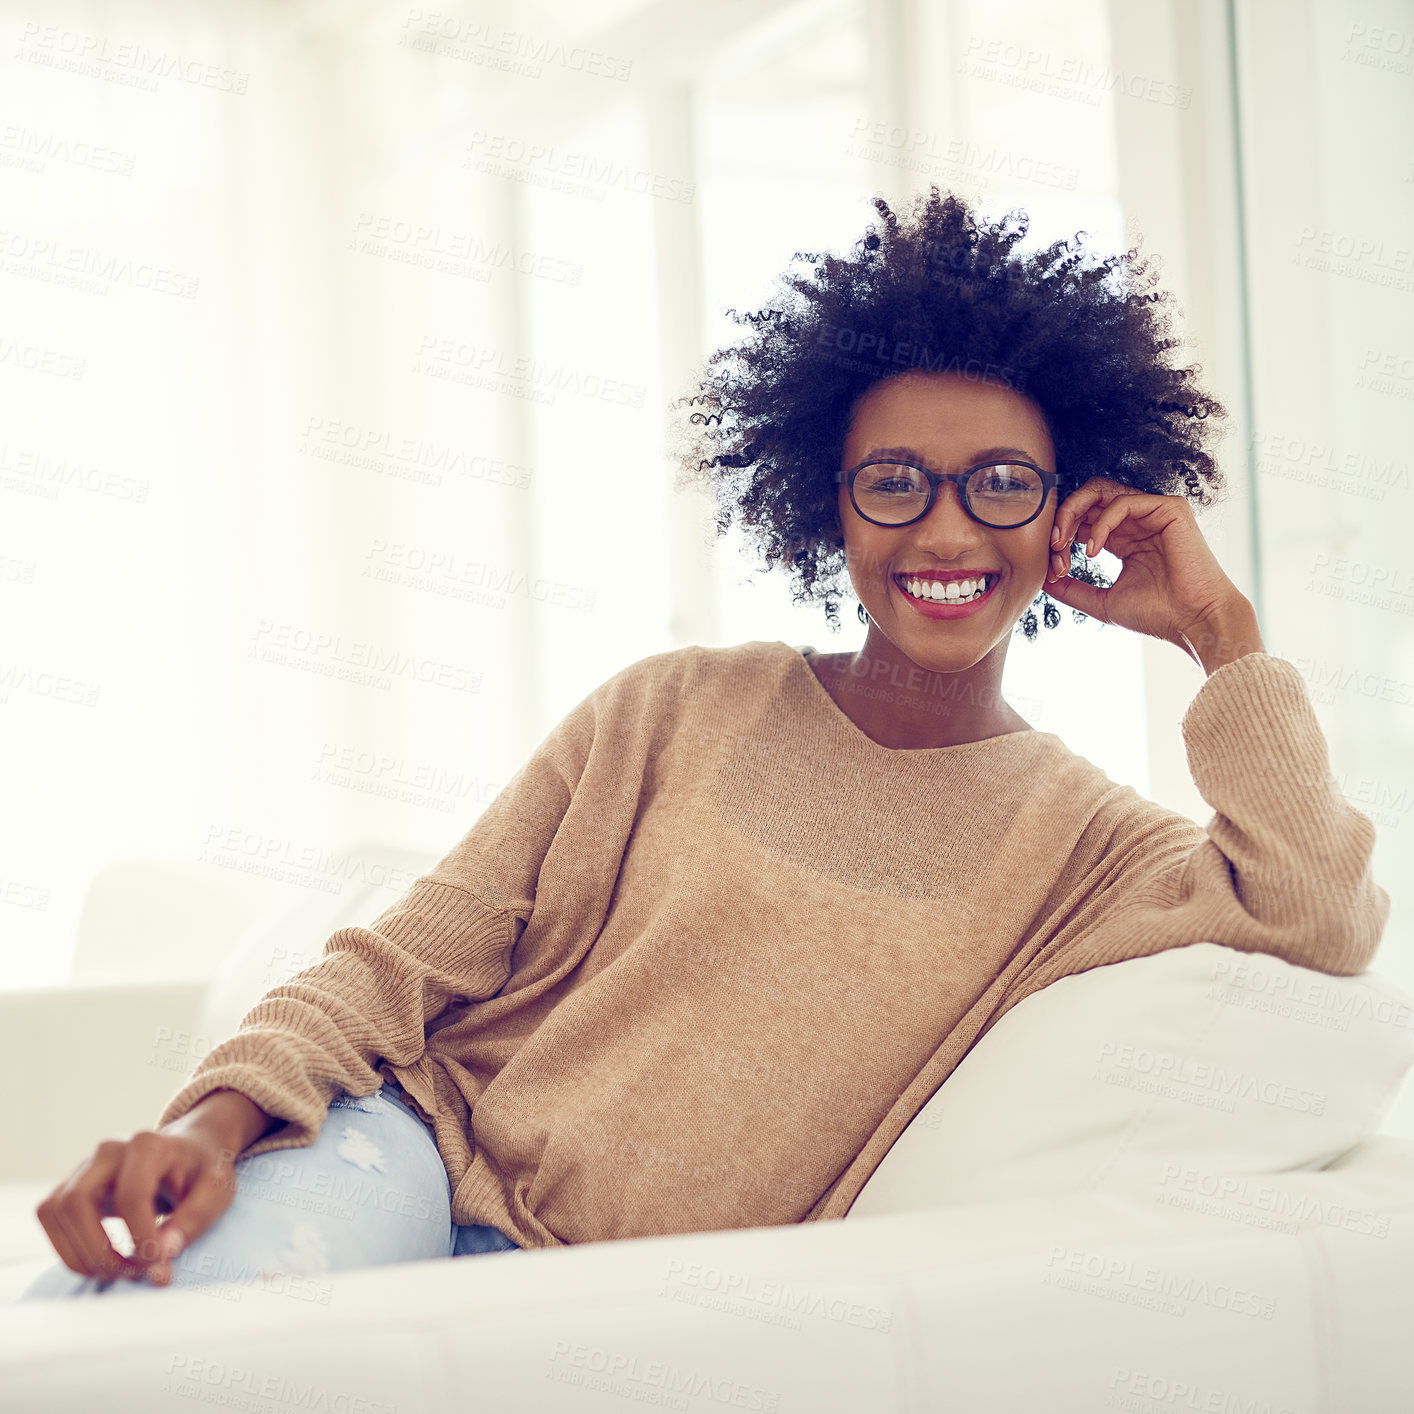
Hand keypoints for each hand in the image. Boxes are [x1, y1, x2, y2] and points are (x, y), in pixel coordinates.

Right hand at [34, 1125, 238, 1284]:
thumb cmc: (203, 1172)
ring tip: (121, 1271)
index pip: (131, 1195)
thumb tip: (161, 1255)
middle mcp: (109, 1150)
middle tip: (135, 1273)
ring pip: (56, 1212)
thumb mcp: (216, 1192)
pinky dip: (70, 1250)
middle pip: (78, 1201)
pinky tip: (104, 1262)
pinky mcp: (72, 1185)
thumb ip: (192, 1221)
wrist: (190, 1153)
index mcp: (149, 1144)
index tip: (158, 1265)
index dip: (141, 1238)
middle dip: (99, 1250)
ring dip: (81, 1254)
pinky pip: (51, 1219)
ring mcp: (85, 1166)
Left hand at [1043, 476, 1245, 650]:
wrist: (1193, 621)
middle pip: (1089, 498)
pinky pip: (1123, 501)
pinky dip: (1101, 523)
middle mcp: (1138, 521)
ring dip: (1074, 513)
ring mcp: (1154, 512)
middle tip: (1051, 544)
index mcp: (1124, 539)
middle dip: (1062, 516)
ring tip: (1063, 543)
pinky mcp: (1170, 508)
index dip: (1061, 534)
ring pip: (1102, 490)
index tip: (1051, 564)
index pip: (1084, 518)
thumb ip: (1072, 589)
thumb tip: (1042, 581)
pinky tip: (1092, 549)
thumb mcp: (1102, 601)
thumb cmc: (1156, 615)